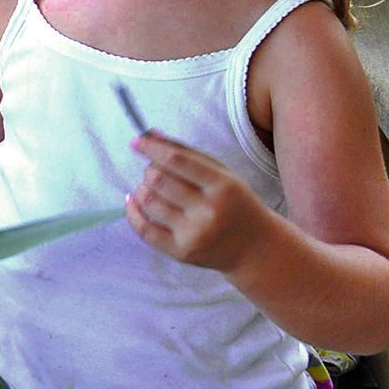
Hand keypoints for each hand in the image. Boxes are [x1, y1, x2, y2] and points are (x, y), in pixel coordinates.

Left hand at [125, 130, 270, 271]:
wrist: (256, 248)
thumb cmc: (234, 203)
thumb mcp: (222, 174)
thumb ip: (187, 153)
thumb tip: (150, 135)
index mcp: (223, 186)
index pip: (177, 160)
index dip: (152, 148)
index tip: (137, 141)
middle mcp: (209, 211)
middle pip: (159, 180)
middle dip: (150, 170)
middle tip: (155, 170)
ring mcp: (195, 234)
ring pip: (149, 201)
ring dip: (142, 189)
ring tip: (152, 188)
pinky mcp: (182, 252)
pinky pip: (144, 229)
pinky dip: (133, 211)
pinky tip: (134, 200)